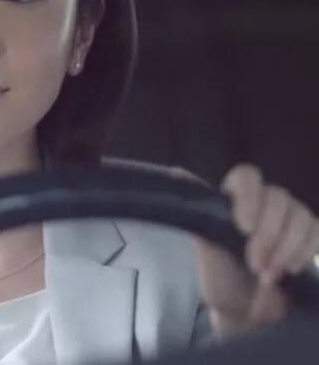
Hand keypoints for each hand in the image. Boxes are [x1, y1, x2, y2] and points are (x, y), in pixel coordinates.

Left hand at [190, 164, 318, 337]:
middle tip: (256, 264)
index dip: (250, 198)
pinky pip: (316, 231)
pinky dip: (305, 251)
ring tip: (269, 274)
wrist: (246, 312)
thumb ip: (200, 216)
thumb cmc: (222, 279)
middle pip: (277, 197)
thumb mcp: (206, 251)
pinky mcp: (308, 236)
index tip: (244, 228)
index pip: (246, 177)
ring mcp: (287, 219)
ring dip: (287, 247)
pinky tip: (291, 270)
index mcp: (233, 201)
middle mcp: (262, 203)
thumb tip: (178, 172)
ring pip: (300, 214)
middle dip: (268, 234)